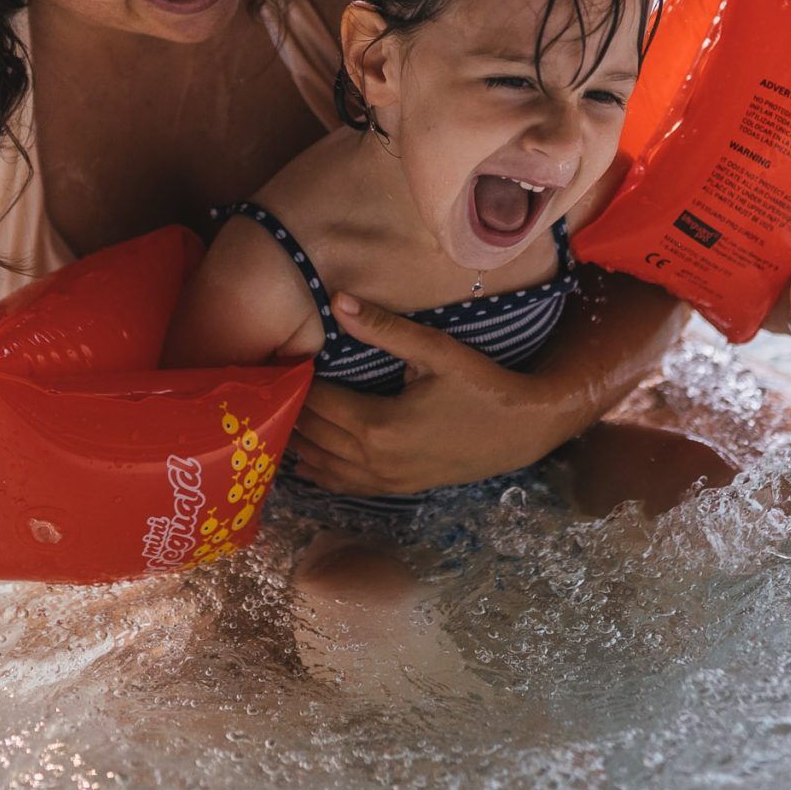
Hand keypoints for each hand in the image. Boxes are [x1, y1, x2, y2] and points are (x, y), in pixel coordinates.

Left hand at [287, 292, 579, 495]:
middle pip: (313, 435)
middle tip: (268, 388)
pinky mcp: (396, 488)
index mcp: (378, 426)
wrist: (521, 431)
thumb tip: (338, 301)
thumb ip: (384, 329)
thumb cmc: (482, 387)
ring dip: (299, 442)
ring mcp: (384, 481)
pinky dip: (319, 470)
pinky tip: (305, 458)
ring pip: (322, 465)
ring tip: (278, 417)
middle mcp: (374, 460)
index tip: (278, 362)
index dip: (295, 383)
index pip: (317, 403)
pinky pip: (343, 485)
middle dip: (290, 411)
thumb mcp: (436, 351)